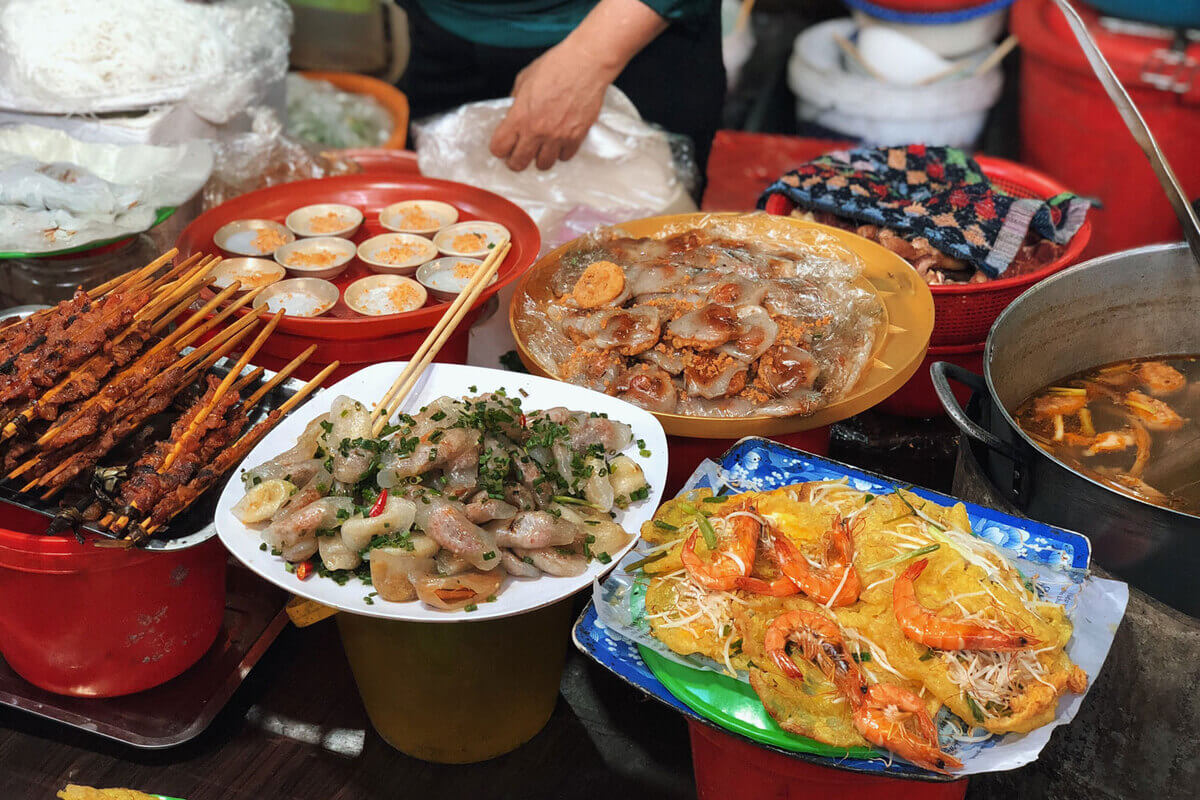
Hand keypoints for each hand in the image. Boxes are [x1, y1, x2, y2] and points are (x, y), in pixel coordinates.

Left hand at [489, 42, 615, 171]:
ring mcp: (558, 136)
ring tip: (541, 147)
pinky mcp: (576, 136)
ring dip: (540, 157)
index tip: (503, 146)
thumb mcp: (524, 78)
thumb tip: (513, 112)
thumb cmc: (557, 66)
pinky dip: (561, 152)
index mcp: (520, 115)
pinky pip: (565, 156)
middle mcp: (537, 130)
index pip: (499, 147)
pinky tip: (560, 141)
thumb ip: (516, 99)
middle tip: (519, 154)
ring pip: (543, 164)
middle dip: (516, 160)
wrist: (586, 63)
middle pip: (519, 163)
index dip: (499, 148)